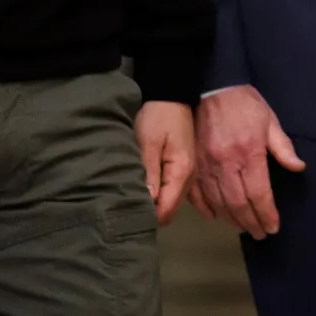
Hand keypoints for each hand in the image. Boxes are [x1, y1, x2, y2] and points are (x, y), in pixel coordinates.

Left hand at [135, 101, 196, 225]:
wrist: (171, 97)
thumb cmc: (158, 117)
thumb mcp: (149, 143)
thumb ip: (149, 173)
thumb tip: (147, 202)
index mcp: (182, 173)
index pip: (167, 208)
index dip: (149, 217)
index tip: (127, 218)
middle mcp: (189, 179)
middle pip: (171, 210)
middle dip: (152, 215)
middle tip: (126, 213)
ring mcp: (188, 175)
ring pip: (172, 203)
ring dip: (156, 207)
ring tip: (133, 205)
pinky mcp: (183, 170)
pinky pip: (173, 193)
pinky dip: (161, 198)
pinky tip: (147, 197)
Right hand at [190, 87, 305, 239]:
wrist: (212, 86)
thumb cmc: (244, 103)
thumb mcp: (269, 120)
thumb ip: (283, 147)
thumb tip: (298, 167)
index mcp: (248, 153)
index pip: (259, 194)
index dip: (266, 214)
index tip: (273, 227)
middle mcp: (226, 163)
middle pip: (238, 203)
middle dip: (250, 223)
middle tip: (260, 234)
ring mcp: (207, 164)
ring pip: (218, 201)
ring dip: (231, 219)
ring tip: (243, 227)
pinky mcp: (194, 162)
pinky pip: (197, 192)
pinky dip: (206, 207)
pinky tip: (216, 216)